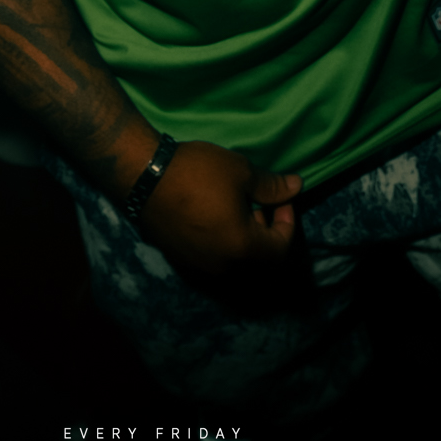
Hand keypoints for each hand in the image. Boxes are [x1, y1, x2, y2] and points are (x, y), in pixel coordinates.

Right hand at [133, 139, 301, 279]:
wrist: (144, 177)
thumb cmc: (197, 172)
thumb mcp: (240, 172)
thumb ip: (271, 186)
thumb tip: (297, 186)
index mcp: (243, 249)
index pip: (280, 248)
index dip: (287, 222)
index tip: (280, 199)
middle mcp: (223, 267)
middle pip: (259, 260)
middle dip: (267, 233)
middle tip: (261, 204)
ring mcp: (199, 268)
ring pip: (235, 262)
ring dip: (244, 240)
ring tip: (237, 209)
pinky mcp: (181, 261)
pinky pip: (213, 260)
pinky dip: (223, 244)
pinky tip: (214, 217)